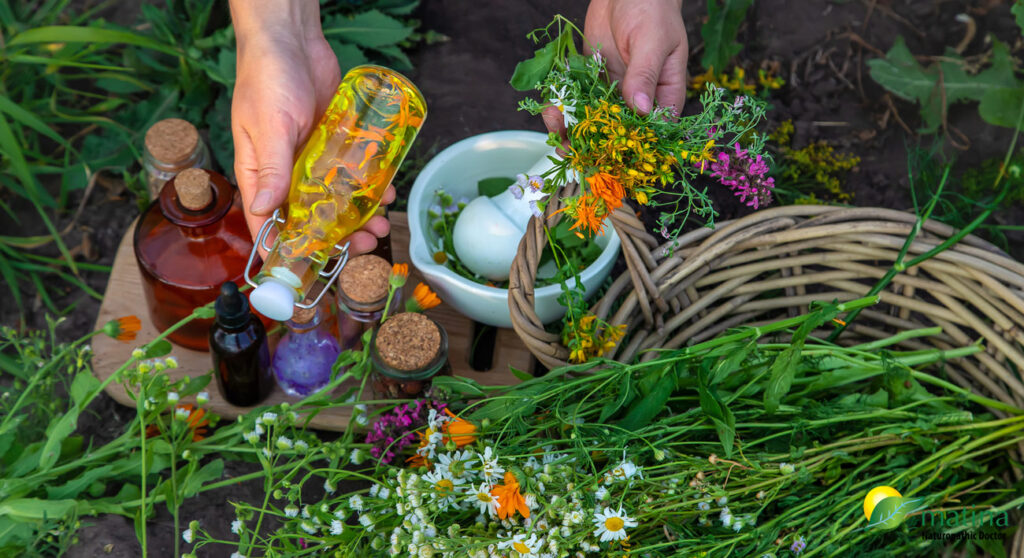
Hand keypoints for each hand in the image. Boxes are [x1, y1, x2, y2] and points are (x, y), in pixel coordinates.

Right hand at [230, 0, 390, 255]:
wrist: (291, 39)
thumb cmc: (266, 77)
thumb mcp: (268, 125)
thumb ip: (270, 167)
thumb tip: (265, 209)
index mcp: (258, 173)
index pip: (268, 222)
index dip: (285, 249)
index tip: (306, 271)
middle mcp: (284, 171)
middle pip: (309, 217)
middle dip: (335, 236)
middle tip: (362, 246)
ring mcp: (311, 158)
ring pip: (335, 198)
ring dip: (357, 214)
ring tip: (380, 224)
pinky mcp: (334, 143)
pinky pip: (352, 172)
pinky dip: (368, 185)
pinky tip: (385, 192)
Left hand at [543, 0, 687, 136]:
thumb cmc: (653, 9)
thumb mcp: (652, 41)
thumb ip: (644, 74)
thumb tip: (639, 108)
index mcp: (663, 95)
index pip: (650, 131)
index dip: (628, 147)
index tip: (605, 155)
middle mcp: (638, 99)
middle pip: (616, 132)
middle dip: (591, 142)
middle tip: (567, 147)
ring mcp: (614, 91)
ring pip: (593, 119)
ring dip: (571, 127)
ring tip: (553, 123)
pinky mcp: (593, 80)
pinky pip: (577, 99)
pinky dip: (563, 106)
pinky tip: (549, 108)